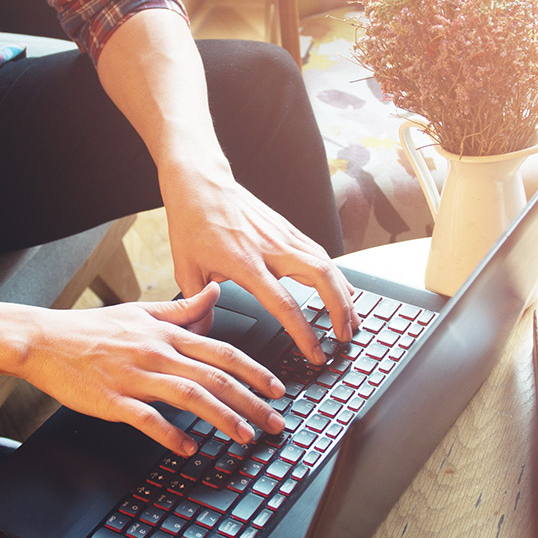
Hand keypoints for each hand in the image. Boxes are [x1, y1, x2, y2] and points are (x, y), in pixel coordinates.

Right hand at [18, 284, 286, 454]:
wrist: (42, 340)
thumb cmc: (90, 329)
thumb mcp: (141, 311)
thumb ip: (182, 308)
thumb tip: (214, 292)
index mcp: (166, 334)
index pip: (221, 352)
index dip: (255, 371)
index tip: (278, 389)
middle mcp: (156, 353)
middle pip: (214, 377)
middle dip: (251, 401)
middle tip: (275, 423)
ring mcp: (135, 376)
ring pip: (189, 396)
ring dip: (223, 418)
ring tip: (245, 436)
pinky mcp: (112, 399)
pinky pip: (147, 419)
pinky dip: (170, 435)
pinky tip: (189, 449)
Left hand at [162, 164, 358, 364]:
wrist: (200, 183)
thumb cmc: (192, 224)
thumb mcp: (185, 269)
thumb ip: (196, 305)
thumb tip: (202, 333)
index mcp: (246, 264)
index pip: (284, 304)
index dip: (303, 332)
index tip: (315, 354)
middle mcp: (271, 248)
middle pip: (321, 278)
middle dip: (340, 310)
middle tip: (345, 337)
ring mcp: (283, 236)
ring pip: (327, 264)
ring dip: (345, 293)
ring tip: (352, 319)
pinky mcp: (288, 228)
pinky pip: (320, 252)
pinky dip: (335, 273)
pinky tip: (341, 289)